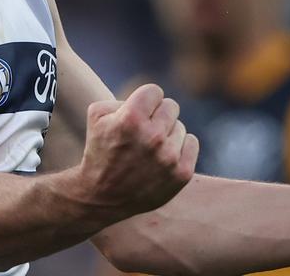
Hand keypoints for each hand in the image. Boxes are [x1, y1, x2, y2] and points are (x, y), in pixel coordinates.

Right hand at [76, 84, 199, 217]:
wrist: (103, 197)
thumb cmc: (100, 151)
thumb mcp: (98, 116)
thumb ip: (123, 98)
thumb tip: (149, 100)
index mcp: (131, 118)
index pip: (155, 91)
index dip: (144, 101)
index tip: (137, 114)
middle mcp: (153, 136)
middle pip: (171, 106)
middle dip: (157, 115)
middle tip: (143, 132)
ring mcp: (169, 157)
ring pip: (180, 126)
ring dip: (167, 134)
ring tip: (149, 150)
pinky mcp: (182, 173)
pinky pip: (192, 142)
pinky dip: (180, 147)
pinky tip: (163, 157)